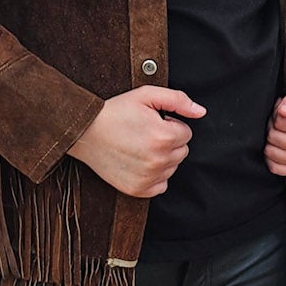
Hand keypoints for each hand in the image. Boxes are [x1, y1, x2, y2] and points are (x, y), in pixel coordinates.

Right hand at [69, 86, 205, 197]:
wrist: (84, 132)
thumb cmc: (115, 111)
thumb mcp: (146, 95)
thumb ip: (178, 100)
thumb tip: (201, 112)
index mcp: (164, 137)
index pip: (186, 133)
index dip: (169, 124)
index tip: (151, 122)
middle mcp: (159, 160)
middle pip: (182, 151)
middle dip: (168, 141)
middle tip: (144, 133)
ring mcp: (148, 178)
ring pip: (172, 168)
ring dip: (162, 158)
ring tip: (139, 146)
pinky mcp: (138, 190)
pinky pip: (161, 185)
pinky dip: (154, 175)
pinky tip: (138, 162)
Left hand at [264, 79, 285, 177]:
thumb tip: (284, 111)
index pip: (282, 122)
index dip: (277, 113)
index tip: (284, 109)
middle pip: (276, 137)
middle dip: (272, 126)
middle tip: (280, 120)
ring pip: (272, 153)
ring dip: (270, 140)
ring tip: (281, 131)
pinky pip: (274, 167)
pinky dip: (271, 156)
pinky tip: (279, 145)